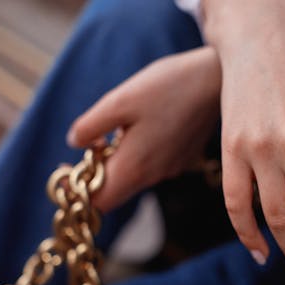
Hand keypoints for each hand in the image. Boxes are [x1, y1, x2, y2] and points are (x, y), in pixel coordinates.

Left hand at [67, 47, 220, 211]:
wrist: (214, 81)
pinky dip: (140, 156)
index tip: (70, 170)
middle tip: (93, 144)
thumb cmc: (167, 87)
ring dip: (120, 163)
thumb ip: (90, 126)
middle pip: (116, 192)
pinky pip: (153, 167)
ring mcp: (171, 169)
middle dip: (98, 176)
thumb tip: (75, 143)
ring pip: (134, 179)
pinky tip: (145, 127)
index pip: (100, 202)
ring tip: (119, 131)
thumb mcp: (119, 100)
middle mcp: (154, 175)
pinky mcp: (183, 158)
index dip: (80, 193)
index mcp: (135, 166)